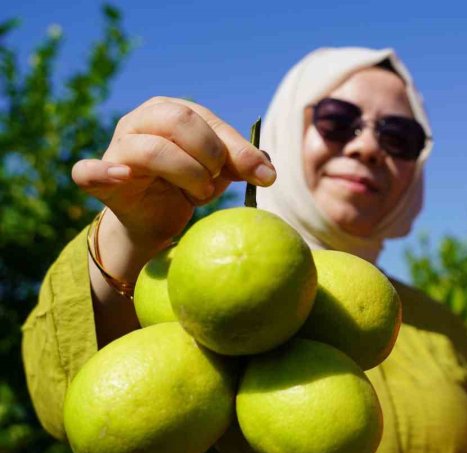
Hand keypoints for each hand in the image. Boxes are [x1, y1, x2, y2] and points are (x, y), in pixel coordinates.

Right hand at [71, 96, 275, 249]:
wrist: (155, 219)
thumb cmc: (188, 185)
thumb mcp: (220, 173)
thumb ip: (242, 165)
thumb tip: (269, 169)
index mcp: (173, 112)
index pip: (208, 121)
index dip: (238, 149)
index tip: (265, 176)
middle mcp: (142, 120)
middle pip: (179, 121)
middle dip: (209, 154)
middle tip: (217, 180)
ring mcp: (117, 146)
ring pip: (151, 149)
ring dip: (185, 173)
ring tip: (198, 193)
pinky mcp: (98, 177)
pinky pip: (89, 171)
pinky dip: (105, 172)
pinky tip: (125, 176)